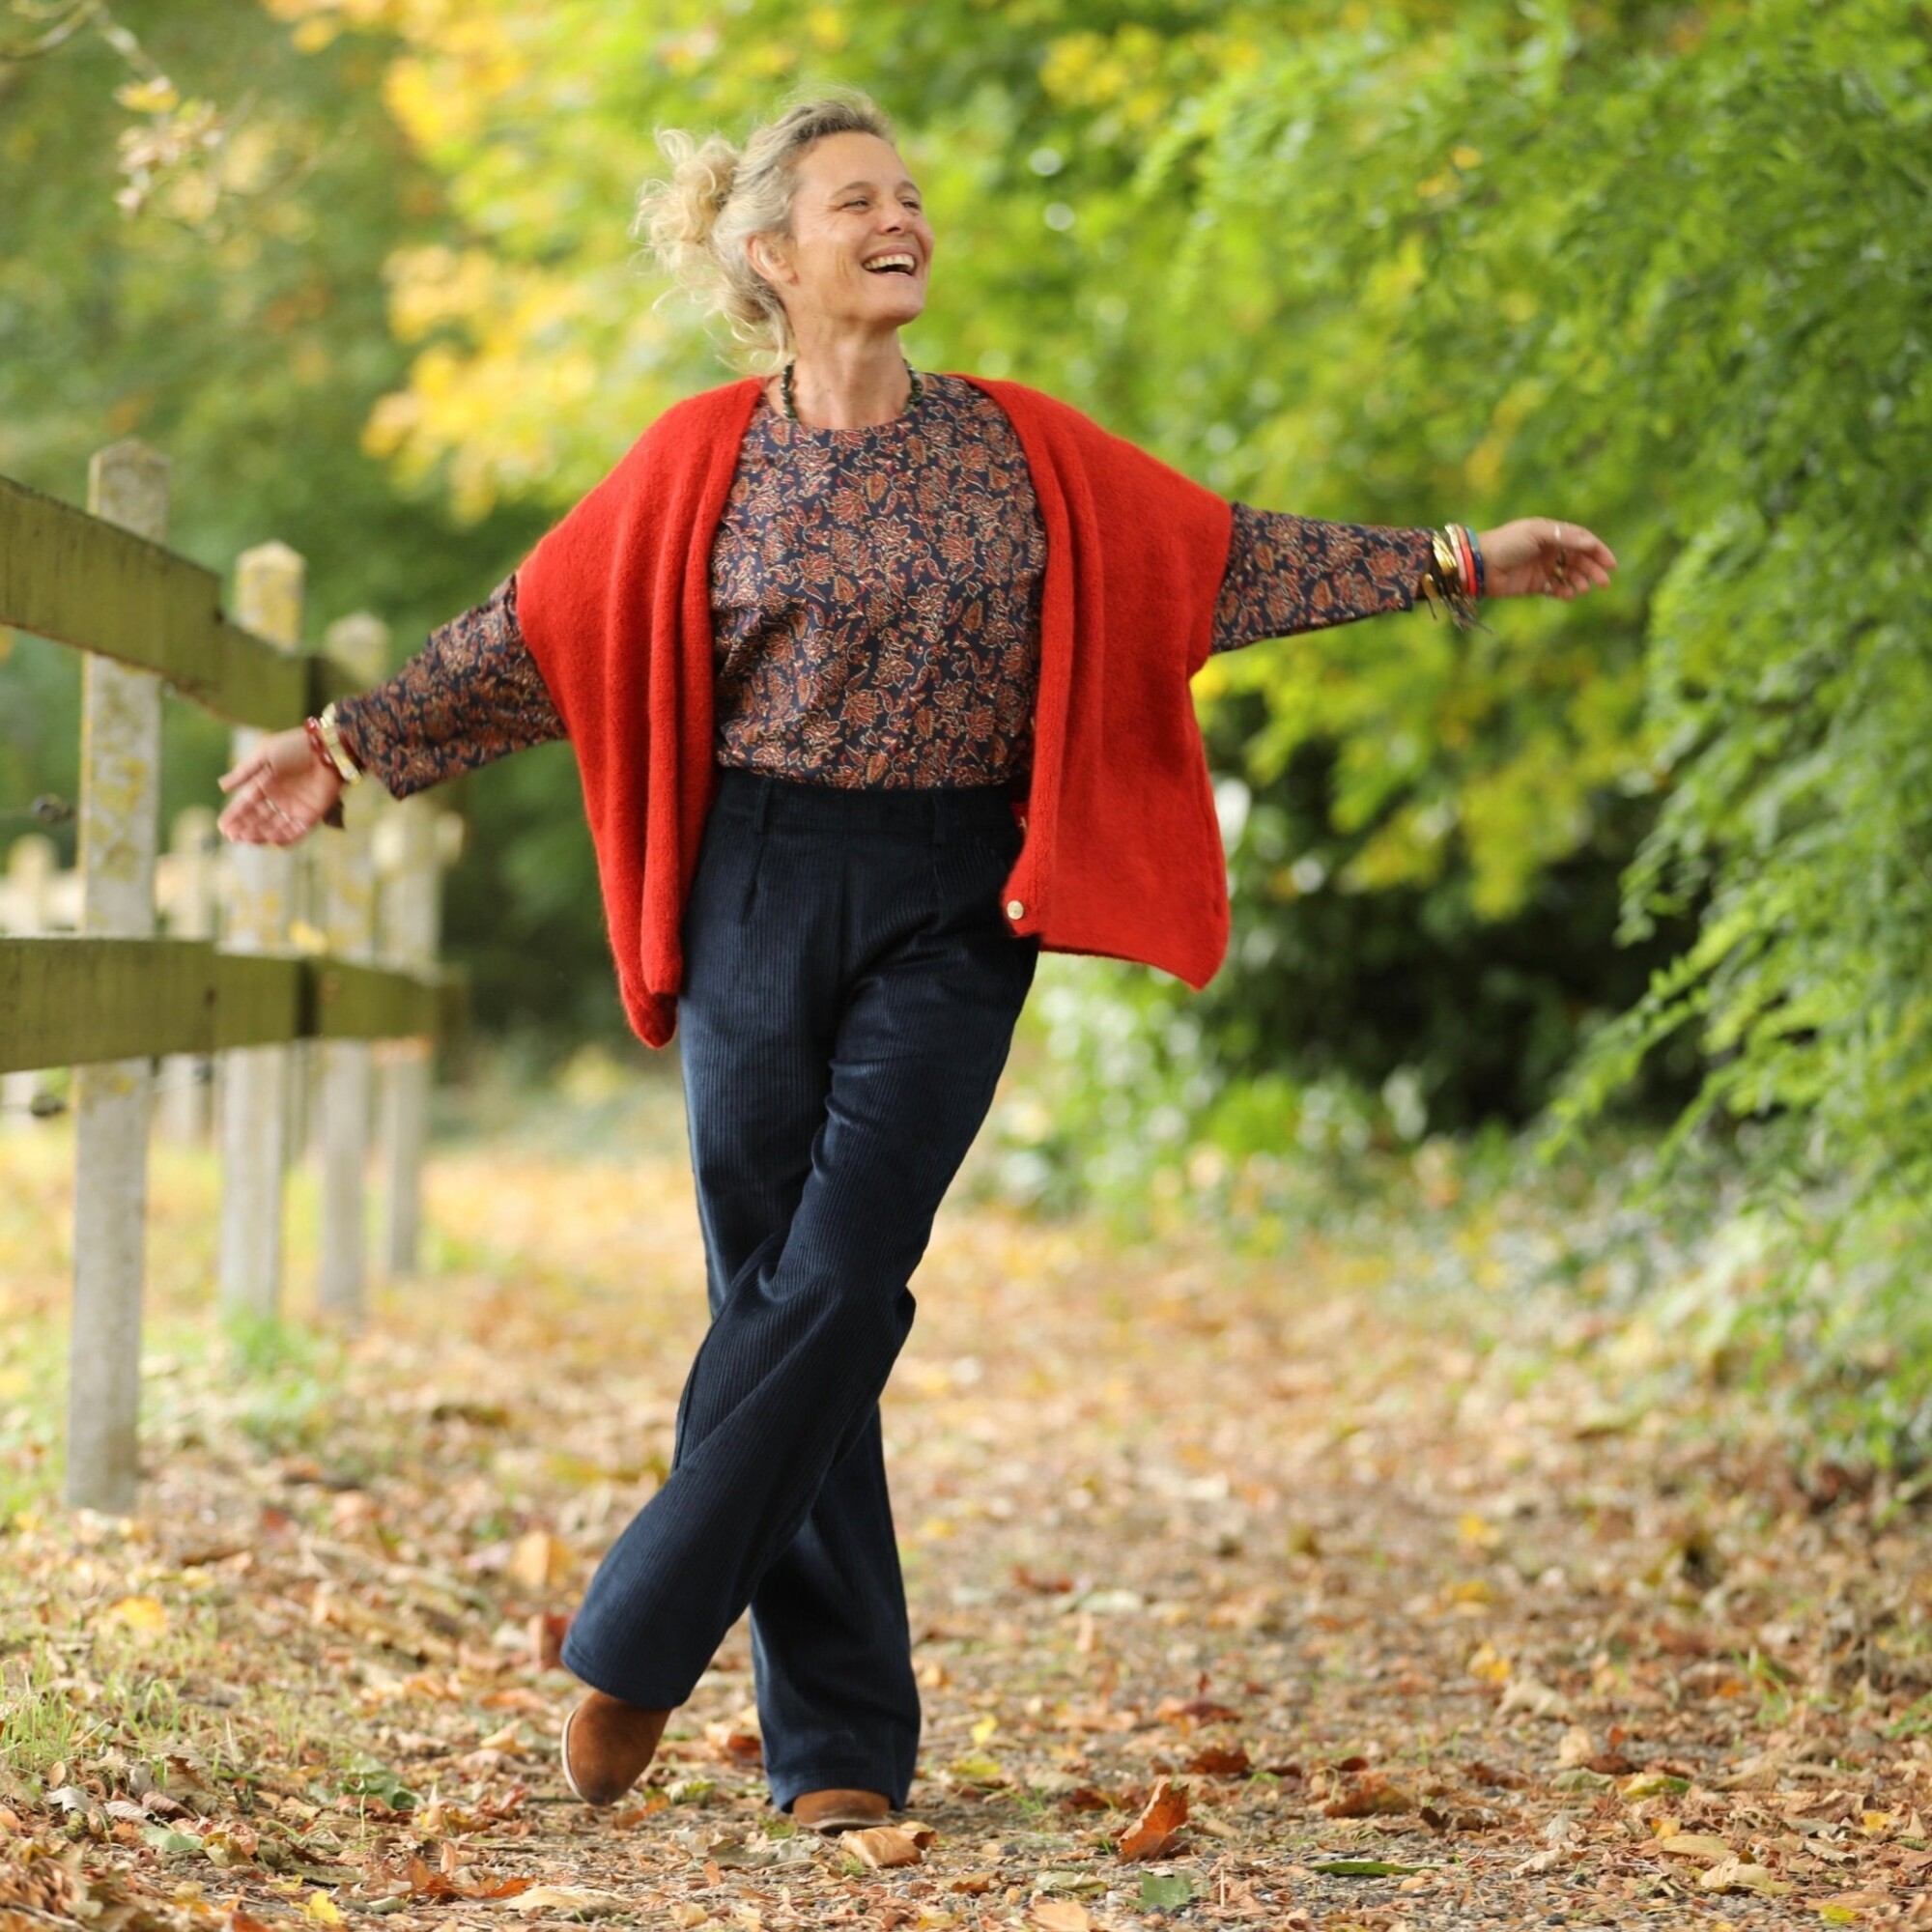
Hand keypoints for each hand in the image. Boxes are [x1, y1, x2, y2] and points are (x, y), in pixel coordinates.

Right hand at [217, 726, 341, 844]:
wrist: (326, 749)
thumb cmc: (294, 747)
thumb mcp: (264, 755)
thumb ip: (244, 772)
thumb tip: (222, 786)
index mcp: (265, 784)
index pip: (246, 804)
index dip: (234, 816)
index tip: (222, 827)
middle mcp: (279, 798)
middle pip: (259, 819)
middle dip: (245, 827)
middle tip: (232, 836)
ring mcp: (294, 808)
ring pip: (274, 827)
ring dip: (260, 834)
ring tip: (247, 837)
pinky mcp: (311, 815)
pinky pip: (296, 832)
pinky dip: (284, 837)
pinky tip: (271, 839)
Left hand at [1475, 518, 1616, 600]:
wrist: (1481, 565)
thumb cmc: (1507, 543)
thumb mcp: (1537, 534)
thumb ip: (1565, 537)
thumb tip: (1591, 542)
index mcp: (1552, 533)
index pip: (1582, 540)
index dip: (1598, 551)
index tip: (1610, 564)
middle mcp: (1549, 549)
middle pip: (1579, 559)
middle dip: (1592, 570)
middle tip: (1603, 582)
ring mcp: (1543, 567)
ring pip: (1569, 574)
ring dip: (1580, 581)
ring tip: (1583, 589)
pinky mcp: (1535, 584)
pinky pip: (1556, 588)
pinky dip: (1565, 591)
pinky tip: (1570, 594)